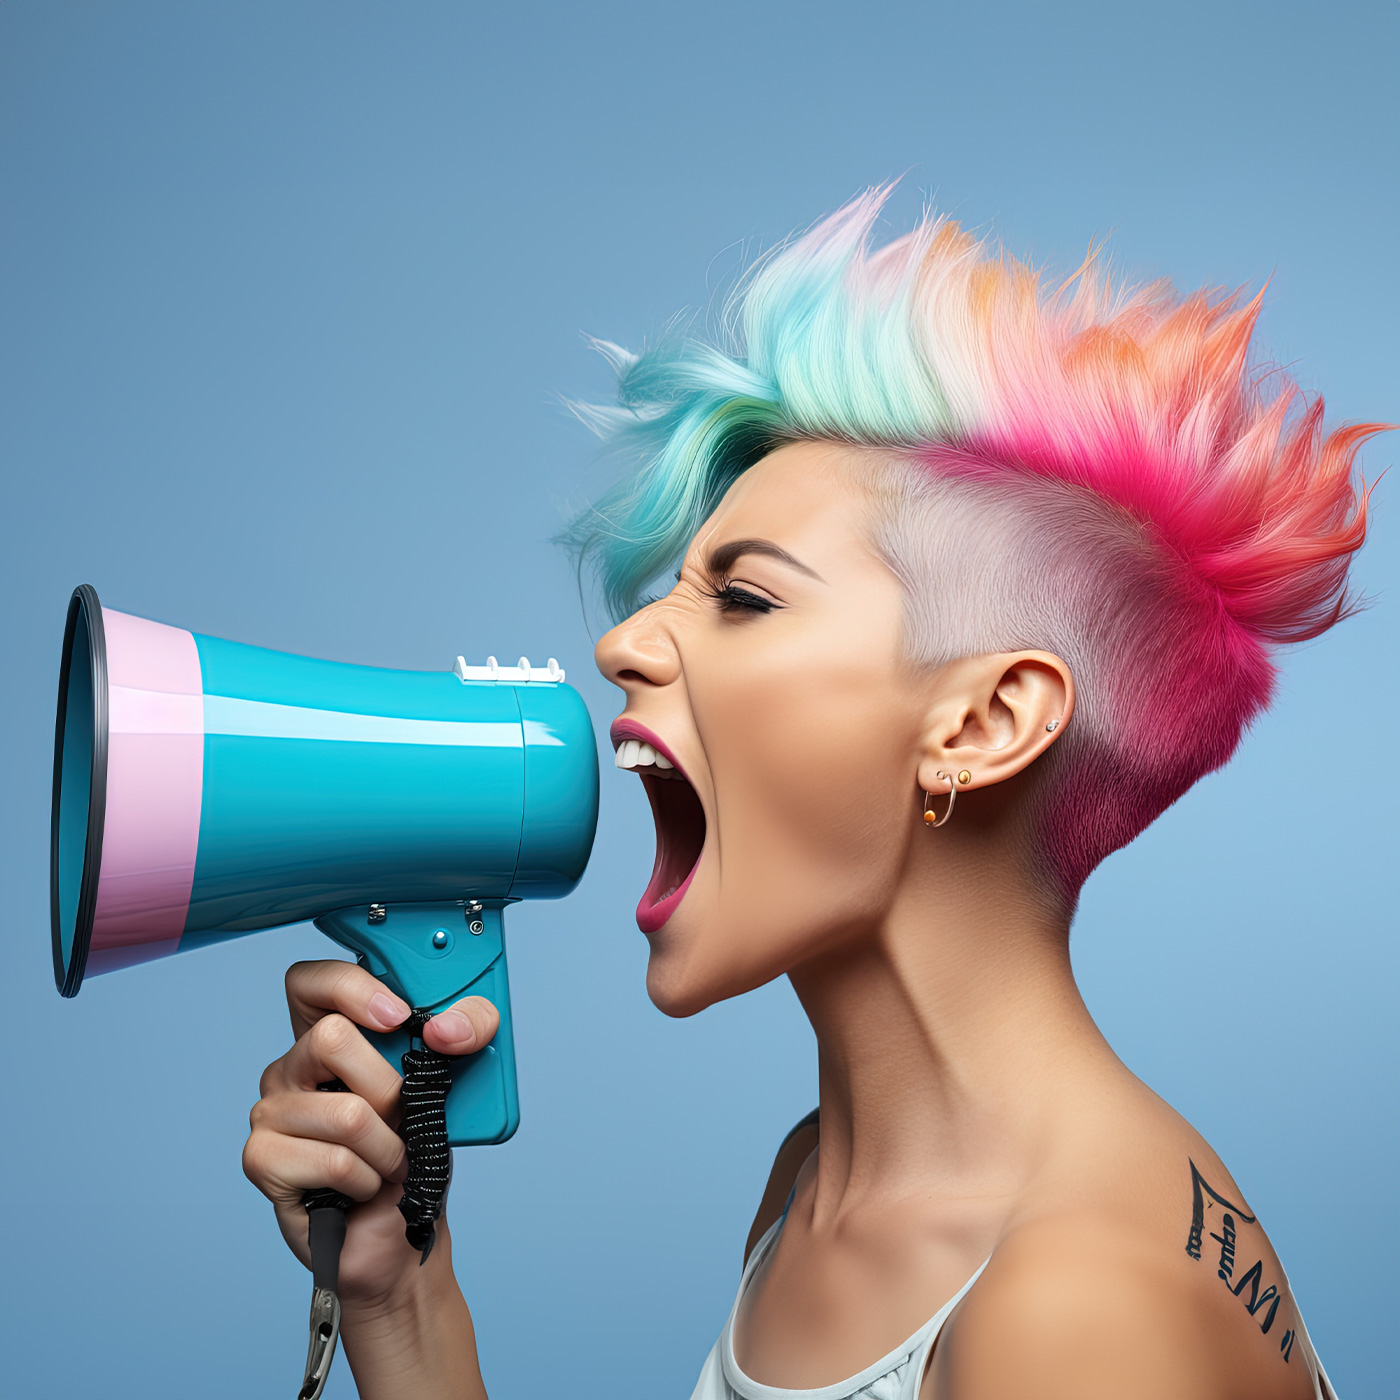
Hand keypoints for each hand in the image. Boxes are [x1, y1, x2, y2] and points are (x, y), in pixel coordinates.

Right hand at [242, 959, 499, 1310]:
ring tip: (386, 1161)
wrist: (402, 1233)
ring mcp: (271, 1111)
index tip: (398, 1015)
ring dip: (387, 1148)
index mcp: (329, 1033)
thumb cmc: (418, 1152)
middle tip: (400, 1118)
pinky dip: (366, 1178)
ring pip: (346, 1112)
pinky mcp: (262, 1158)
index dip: (349, 985)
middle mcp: (291, 1066)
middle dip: (390, 1090)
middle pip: (331, 1038)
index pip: (310, 980)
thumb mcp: (458, 1078)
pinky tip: (359, 1186)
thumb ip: (471, 1029)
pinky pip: (334, 1159)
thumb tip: (446, 1029)